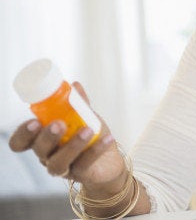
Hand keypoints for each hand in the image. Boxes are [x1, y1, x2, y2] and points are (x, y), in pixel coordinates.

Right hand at [8, 82, 125, 186]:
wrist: (110, 161)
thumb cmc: (90, 137)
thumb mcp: (84, 118)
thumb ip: (79, 105)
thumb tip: (75, 85)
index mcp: (42, 141)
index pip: (20, 142)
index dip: (23, 134)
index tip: (34, 121)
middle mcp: (48, 156)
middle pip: (39, 150)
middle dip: (47, 137)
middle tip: (59, 124)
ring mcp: (64, 168)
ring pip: (58, 162)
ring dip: (72, 145)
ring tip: (87, 130)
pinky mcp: (81, 175)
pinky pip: (85, 164)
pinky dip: (96, 149)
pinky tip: (108, 137)